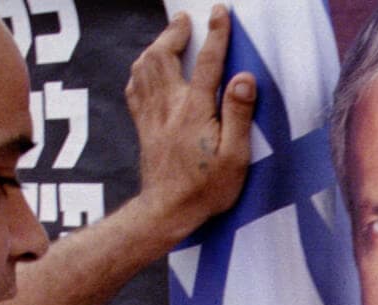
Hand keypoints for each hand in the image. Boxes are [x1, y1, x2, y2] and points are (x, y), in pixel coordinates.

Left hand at [125, 5, 255, 240]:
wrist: (167, 211)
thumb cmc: (207, 188)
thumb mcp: (235, 156)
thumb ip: (238, 114)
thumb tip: (243, 78)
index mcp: (195, 111)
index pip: (207, 62)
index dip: (215, 33)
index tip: (220, 12)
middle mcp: (169, 106)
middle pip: (164, 56)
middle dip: (175, 32)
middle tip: (185, 18)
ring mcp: (152, 116)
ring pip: (144, 67)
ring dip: (156, 46)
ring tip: (168, 37)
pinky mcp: (143, 127)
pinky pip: (134, 88)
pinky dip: (140, 71)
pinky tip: (146, 68)